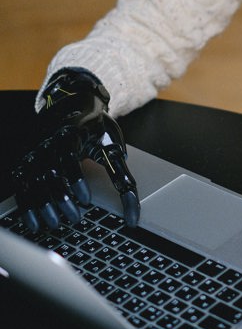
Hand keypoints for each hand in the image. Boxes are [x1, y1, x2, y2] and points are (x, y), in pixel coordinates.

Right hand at [12, 68, 139, 230]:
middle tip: (76, 217)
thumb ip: (121, 174)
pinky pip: (24, 186)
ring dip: (44, 206)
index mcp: (72, 135)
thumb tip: (132, 210)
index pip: (69, 157)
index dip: (76, 180)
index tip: (86, 199)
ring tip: (56, 223)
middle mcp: (50, 143)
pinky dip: (28, 206)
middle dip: (62, 199)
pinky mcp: (29, 163)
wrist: (74, 105)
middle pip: (50, 174)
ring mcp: (37, 154)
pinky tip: (35, 222)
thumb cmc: (97, 128)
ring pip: (34, 182)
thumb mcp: (112, 145)